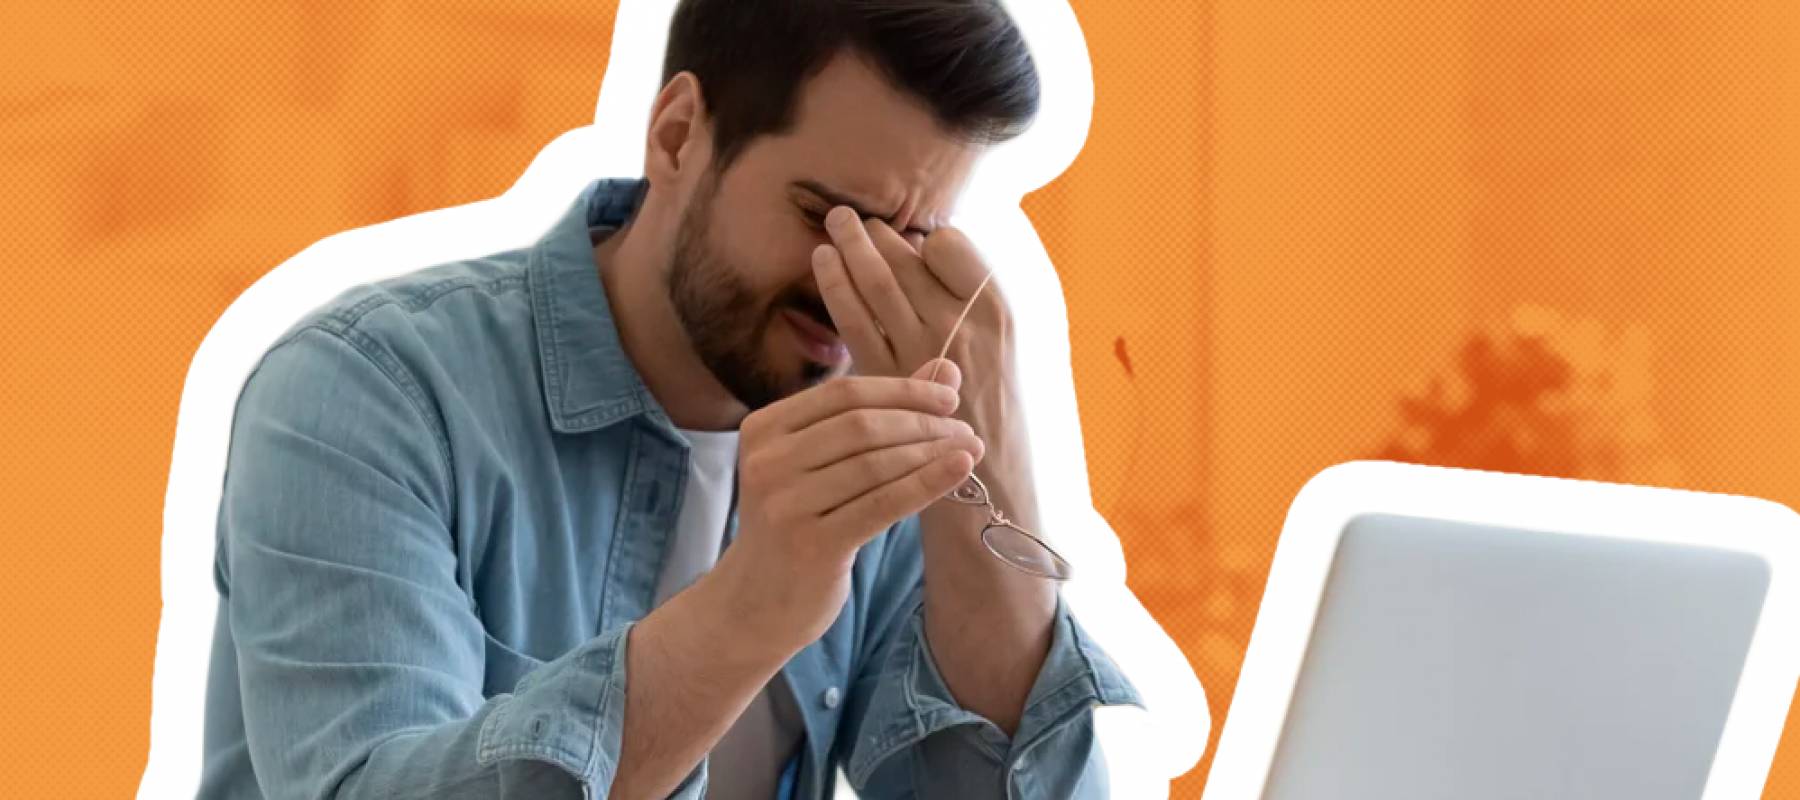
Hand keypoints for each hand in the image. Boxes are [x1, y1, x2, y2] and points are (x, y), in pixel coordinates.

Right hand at [704, 366, 983, 657]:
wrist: (757, 602)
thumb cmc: (799, 522)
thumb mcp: (823, 464)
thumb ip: (877, 414)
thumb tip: (945, 370)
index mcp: (763, 428)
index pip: (844, 393)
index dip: (902, 391)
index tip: (948, 398)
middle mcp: (767, 462)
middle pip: (862, 425)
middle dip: (922, 422)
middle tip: (965, 429)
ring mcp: (785, 504)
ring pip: (876, 463)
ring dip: (931, 452)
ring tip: (970, 450)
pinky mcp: (811, 544)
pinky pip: (883, 504)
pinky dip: (927, 482)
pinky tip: (959, 470)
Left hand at [811, 206, 1027, 475]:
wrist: (998, 483)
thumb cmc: (1005, 411)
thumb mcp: (1010, 345)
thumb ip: (975, 302)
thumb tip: (931, 253)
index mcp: (997, 310)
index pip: (951, 247)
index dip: (927, 239)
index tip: (913, 238)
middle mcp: (962, 326)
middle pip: (908, 261)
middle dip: (876, 234)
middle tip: (850, 215)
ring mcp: (923, 352)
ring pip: (878, 283)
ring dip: (852, 248)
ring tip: (834, 223)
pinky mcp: (889, 379)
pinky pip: (855, 320)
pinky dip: (836, 285)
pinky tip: (823, 262)